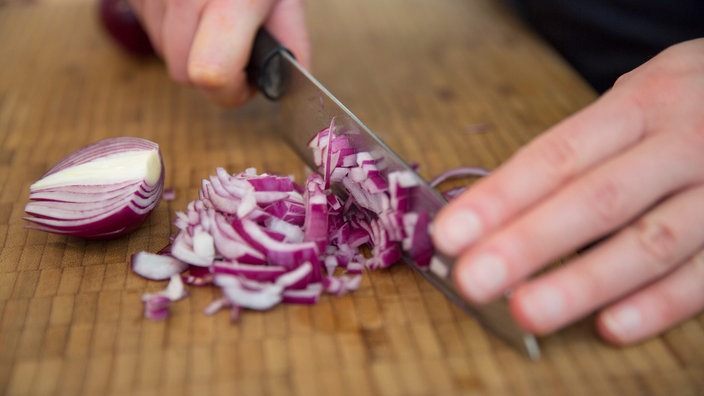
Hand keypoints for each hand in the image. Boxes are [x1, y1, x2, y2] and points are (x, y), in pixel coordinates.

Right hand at [128, 0, 310, 106]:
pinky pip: (149, 29)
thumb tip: (290, 81)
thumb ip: (289, 36)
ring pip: (163, 54)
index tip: (246, 80)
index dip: (230, 90)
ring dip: (190, 47)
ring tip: (212, 14)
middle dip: (212, 70)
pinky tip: (190, 2)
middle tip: (233, 43)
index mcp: (230, 0)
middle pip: (183, 73)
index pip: (210, 74)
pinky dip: (170, 27)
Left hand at [432, 39, 703, 345]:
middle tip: (473, 280)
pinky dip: (659, 305)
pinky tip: (611, 327)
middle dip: (528, 244)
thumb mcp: (640, 98)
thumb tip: (500, 205)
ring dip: (583, 282)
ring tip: (526, 311)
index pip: (559, 156)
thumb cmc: (689, 104)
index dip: (502, 197)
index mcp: (642, 104)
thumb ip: (583, 146)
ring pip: (650, 242)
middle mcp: (683, 143)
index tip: (451, 233)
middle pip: (597, 200)